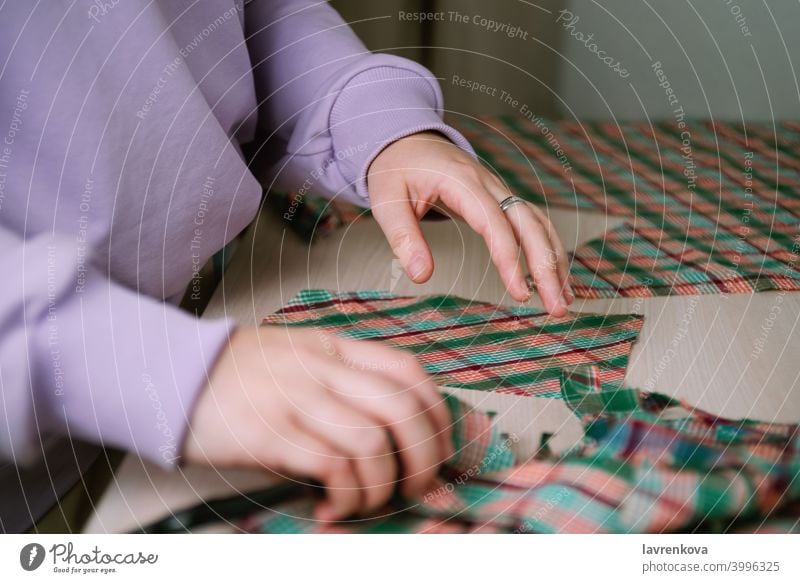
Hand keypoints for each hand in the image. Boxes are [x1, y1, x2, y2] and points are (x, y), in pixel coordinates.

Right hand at [184, 326, 451, 520]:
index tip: (440, 445)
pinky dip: (347, 496)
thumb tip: (391, 435)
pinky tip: (332, 509)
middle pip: (403, 408)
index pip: (408, 370)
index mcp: (334, 348)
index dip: (437, 412)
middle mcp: (322, 369)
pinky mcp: (271, 432)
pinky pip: (334, 467)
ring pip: (374, 442)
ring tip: (368, 502)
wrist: (169, 373)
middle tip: (418, 486)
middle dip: (426, 456)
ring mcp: (297, 398)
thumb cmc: (237, 375)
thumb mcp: (296, 360)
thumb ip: (341, 383)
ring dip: (383, 485)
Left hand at [368, 131, 572, 315]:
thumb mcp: (387, 201)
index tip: (520, 292)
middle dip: (547, 266)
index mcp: (461, 181)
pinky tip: (554, 280)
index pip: (495, 222)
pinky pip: (532, 224)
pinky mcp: (501, 201)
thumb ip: (403, 238)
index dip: (510, 259)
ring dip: (554, 262)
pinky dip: (547, 251)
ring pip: (538, 224)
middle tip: (557, 307)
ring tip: (562, 301)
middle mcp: (489, 184)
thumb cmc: (395, 170)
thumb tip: (421, 277)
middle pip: (529, 224)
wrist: (406, 141)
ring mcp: (499, 191)